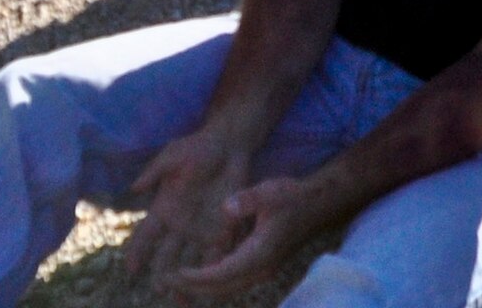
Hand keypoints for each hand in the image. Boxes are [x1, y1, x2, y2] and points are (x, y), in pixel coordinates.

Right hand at [123, 121, 253, 288]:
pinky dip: (212, 271)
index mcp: (165, 207)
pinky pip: (216, 255)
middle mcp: (180, 225)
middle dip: (162, 275)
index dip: (138, 251)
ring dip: (186, 281)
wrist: (228, 145)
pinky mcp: (222, 230)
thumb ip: (154, 172)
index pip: (146, 234)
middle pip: (166, 256)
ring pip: (190, 262)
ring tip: (181, 299)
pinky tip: (210, 285)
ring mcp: (200, 230)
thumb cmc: (196, 148)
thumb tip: (134, 188)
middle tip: (159, 291)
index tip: (131, 268)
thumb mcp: (171, 156)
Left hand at [171, 176, 318, 298]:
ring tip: (177, 282)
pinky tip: (200, 272)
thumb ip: (246, 200)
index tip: (174, 275)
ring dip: (203, 287)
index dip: (196, 278)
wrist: (316, 207)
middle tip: (165, 283)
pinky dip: (215, 280)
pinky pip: (234, 280)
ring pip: (228, 287)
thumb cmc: (290, 198)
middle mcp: (259, 269)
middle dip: (193, 288)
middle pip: (222, 288)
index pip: (221, 274)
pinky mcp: (262, 265)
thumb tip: (226, 208)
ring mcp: (262, 270)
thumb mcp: (267, 192)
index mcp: (258, 255)